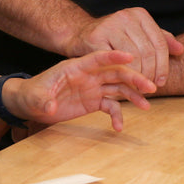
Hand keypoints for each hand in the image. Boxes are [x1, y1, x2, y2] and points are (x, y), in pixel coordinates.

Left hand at [9, 50, 157, 131]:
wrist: (31, 104)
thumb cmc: (31, 95)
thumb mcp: (34, 97)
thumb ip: (42, 99)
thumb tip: (49, 106)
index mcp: (76, 67)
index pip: (97, 58)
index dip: (114, 56)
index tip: (131, 56)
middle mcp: (88, 75)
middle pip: (115, 72)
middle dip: (134, 78)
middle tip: (151, 87)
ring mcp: (93, 87)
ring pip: (118, 88)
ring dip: (133, 95)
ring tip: (147, 106)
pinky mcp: (93, 101)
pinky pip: (110, 106)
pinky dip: (117, 115)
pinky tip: (119, 127)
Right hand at [71, 8, 182, 87]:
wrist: (78, 34)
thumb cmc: (111, 37)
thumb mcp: (136, 35)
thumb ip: (158, 40)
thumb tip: (180, 49)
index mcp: (139, 14)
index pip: (160, 43)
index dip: (164, 65)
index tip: (161, 81)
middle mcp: (125, 16)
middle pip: (148, 52)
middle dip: (151, 74)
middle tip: (149, 88)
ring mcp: (109, 26)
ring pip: (133, 59)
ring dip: (137, 78)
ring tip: (138, 89)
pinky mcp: (95, 38)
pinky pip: (115, 63)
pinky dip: (121, 77)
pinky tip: (123, 86)